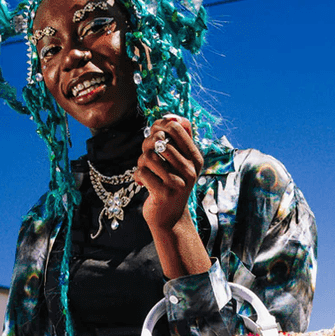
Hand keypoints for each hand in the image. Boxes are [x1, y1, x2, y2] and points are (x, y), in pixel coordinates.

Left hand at [134, 115, 210, 278]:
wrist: (170, 218)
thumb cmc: (172, 184)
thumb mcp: (181, 162)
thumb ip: (179, 139)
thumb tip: (172, 117)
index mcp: (196, 159)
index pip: (176, 127)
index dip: (159, 125)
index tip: (154, 133)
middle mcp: (190, 170)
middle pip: (159, 140)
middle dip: (147, 144)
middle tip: (146, 154)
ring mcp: (177, 183)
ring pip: (148, 156)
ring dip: (141, 161)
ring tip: (144, 169)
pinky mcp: (163, 194)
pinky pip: (142, 172)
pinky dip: (137, 175)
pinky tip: (142, 182)